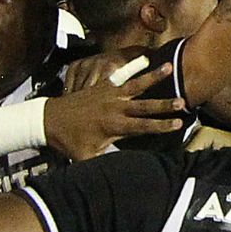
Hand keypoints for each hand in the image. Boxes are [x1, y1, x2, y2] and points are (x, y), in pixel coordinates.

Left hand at [43, 63, 185, 158]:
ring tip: (169, 67)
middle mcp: (114, 108)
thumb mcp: (86, 158)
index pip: (143, 126)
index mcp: (113, 126)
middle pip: (144, 105)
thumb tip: (119, 173)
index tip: (178, 124)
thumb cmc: (68, 142)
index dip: (161, 126)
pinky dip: (132, 66)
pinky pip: (120, 74)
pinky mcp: (102, 86)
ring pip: (136, 84)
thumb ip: (104, 164)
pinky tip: (145, 58)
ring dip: (153, 76)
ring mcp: (108, 94)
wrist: (48, 120)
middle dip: (164, 104)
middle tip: (182, 101)